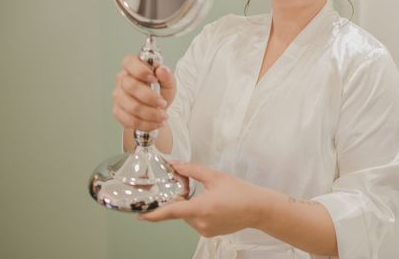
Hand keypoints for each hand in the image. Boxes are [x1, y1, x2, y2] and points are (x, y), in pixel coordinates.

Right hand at [112, 55, 176, 130]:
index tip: (154, 79)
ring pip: (131, 106)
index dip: (141, 71)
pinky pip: (129, 119)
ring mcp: (118, 95)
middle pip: (131, 86)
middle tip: (163, 103)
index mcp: (133, 66)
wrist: (156, 109)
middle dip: (150, 97)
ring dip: (150, 114)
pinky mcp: (117, 111)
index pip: (129, 62)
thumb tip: (162, 70)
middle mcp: (123, 79)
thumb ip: (167, 76)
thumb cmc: (161, 91)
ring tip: (163, 116)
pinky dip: (145, 124)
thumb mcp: (169, 83)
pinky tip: (155, 123)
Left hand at [138, 162, 268, 236]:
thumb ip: (192, 170)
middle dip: (181, 200)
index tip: (140, 215)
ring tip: (208, 196)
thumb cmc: (240, 191)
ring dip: (190, 206)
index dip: (154, 214)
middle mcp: (201, 223)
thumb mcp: (215, 177)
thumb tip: (176, 165)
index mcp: (202, 207)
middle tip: (188, 188)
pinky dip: (198, 212)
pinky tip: (212, 204)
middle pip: (180, 212)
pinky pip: (196, 222)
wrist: (258, 208)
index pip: (172, 212)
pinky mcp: (210, 233)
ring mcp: (205, 230)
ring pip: (187, 217)